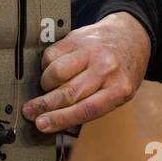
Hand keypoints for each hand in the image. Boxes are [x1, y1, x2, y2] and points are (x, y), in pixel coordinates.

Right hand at [22, 11, 150, 132]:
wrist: (131, 36)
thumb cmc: (121, 71)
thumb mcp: (117, 94)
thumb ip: (92, 106)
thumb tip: (57, 120)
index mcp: (119, 89)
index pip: (86, 109)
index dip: (60, 119)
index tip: (42, 124)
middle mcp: (106, 69)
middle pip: (68, 93)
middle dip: (44, 105)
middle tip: (30, 111)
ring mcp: (92, 51)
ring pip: (56, 72)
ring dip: (46, 84)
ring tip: (48, 88)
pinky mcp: (78, 38)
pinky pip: (52, 55)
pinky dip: (47, 66)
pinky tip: (53, 69)